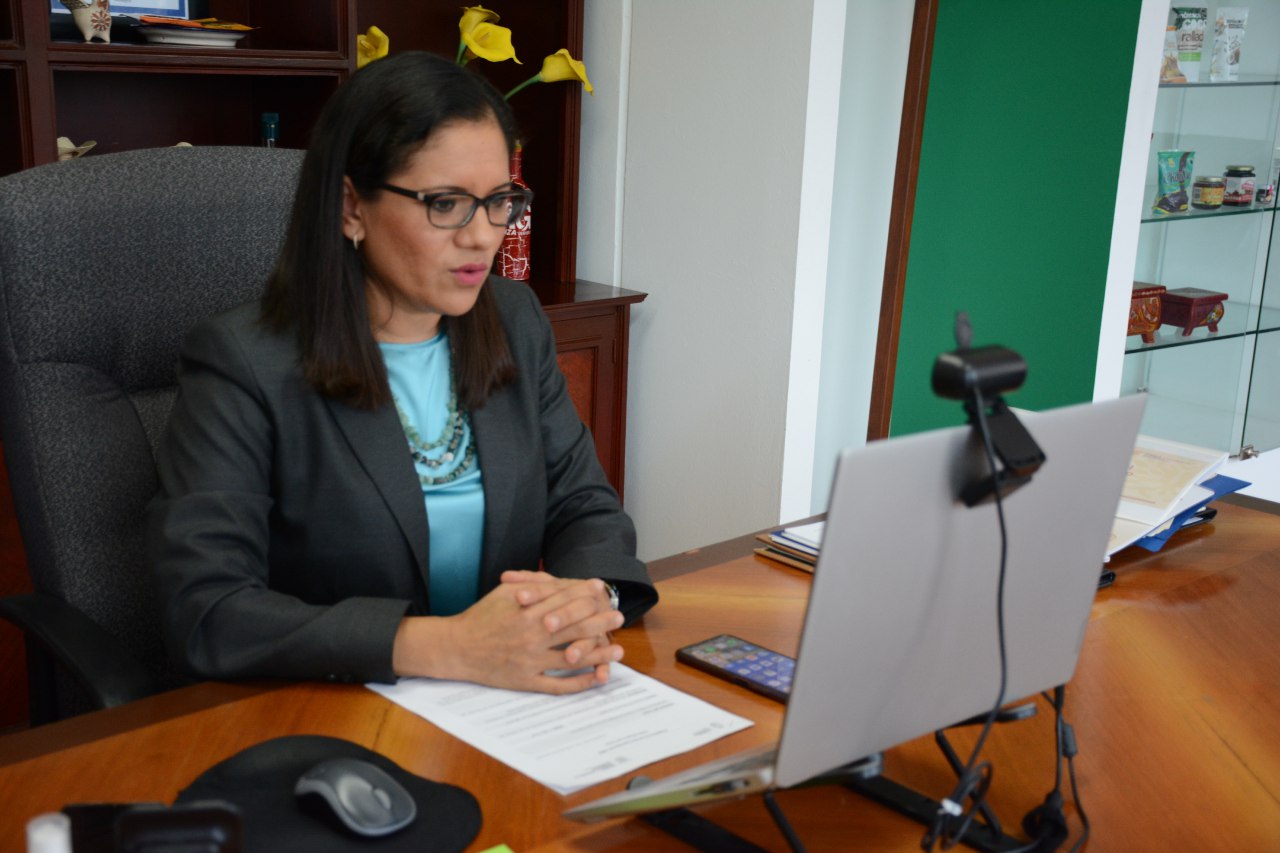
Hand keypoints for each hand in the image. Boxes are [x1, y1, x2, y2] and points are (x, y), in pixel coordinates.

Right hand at [392, 575, 623, 693]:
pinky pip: (559, 685)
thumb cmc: (482, 616)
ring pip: (573, 657)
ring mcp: (530, 660)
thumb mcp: (505, 593)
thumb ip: (535, 587)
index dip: (586, 595)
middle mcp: (532, 635)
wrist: (456, 648)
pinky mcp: (526, 681)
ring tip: (619, 649)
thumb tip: (564, 583)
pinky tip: (596, 677)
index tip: (602, 591)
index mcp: (527, 611)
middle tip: (619, 617)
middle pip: (575, 627)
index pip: (565, 600)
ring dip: (599, 653)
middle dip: (600, 620)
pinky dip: (579, 682)